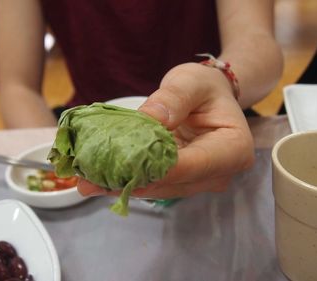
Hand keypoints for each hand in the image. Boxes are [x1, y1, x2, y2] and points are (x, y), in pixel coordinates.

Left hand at [78, 63, 254, 197]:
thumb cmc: (205, 87)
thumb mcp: (192, 81)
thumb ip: (174, 97)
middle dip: (129, 181)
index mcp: (233, 149)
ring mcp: (198, 181)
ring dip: (121, 186)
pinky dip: (125, 181)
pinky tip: (96, 180)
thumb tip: (151, 118)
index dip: (156, 169)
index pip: (193, 166)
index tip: (119, 167)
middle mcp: (218, 174)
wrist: (209, 98)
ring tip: (84, 182)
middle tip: (87, 180)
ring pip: (157, 188)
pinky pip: (152, 184)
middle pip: (171, 183)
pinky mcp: (179, 182)